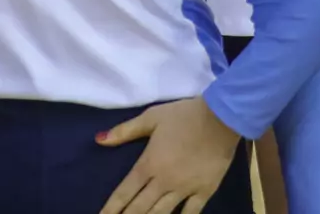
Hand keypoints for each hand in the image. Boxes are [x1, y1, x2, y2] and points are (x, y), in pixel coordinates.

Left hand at [97, 96, 239, 213]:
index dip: (111, 208)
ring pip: (161, 213)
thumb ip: (125, 131)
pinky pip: (191, 213)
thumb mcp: (152, 117)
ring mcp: (184, 189)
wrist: (221, 117)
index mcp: (148, 164)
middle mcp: (163, 181)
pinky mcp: (204, 191)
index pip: (124, 192)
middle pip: (139, 208)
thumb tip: (98, 139)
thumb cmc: (184, 116)